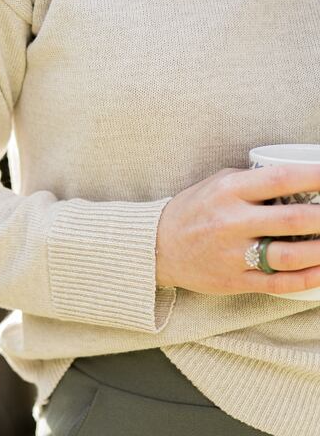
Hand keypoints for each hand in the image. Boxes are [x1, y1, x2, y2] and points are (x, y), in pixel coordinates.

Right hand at [155, 164, 319, 294]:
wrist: (157, 246)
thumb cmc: (190, 210)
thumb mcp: (215, 184)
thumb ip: (251, 180)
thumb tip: (292, 180)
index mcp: (227, 192)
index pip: (282, 179)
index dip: (318, 177)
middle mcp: (230, 222)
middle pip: (294, 220)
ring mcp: (231, 254)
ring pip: (290, 255)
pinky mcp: (232, 279)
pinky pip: (277, 283)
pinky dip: (307, 278)